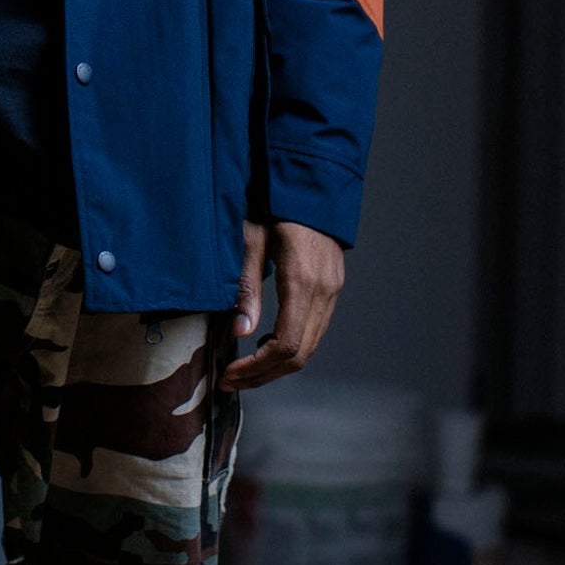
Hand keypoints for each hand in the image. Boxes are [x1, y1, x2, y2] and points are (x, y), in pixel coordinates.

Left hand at [221, 218, 345, 390]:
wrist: (310, 184)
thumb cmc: (276, 204)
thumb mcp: (250, 240)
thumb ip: (246, 287)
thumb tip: (240, 332)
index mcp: (302, 281)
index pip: (286, 345)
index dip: (258, 368)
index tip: (231, 374)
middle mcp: (323, 291)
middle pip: (300, 354)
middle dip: (264, 374)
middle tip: (231, 380)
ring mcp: (332, 290)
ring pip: (310, 346)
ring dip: (277, 365)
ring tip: (244, 368)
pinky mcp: (333, 287)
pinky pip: (315, 329)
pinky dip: (291, 346)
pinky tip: (266, 342)